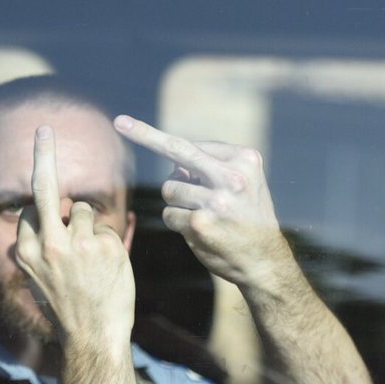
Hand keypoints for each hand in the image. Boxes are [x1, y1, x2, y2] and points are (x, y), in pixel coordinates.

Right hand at [15, 125, 135, 345]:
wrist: (93, 337)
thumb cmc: (69, 309)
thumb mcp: (42, 278)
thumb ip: (42, 246)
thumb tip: (45, 216)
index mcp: (26, 251)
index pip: (31, 211)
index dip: (42, 210)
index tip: (40, 171)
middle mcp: (48, 243)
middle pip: (44, 189)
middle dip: (42, 156)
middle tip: (42, 129)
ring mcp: (77, 243)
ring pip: (82, 211)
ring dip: (89, 228)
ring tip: (92, 263)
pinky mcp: (105, 245)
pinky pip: (106, 227)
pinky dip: (109, 243)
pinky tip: (107, 268)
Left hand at [114, 115, 283, 286]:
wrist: (264, 261)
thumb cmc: (250, 219)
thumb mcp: (246, 184)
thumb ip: (215, 168)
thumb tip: (176, 166)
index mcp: (245, 160)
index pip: (195, 145)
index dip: (167, 143)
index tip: (133, 125)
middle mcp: (232, 176)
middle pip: (177, 150)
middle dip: (145, 134)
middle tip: (120, 122)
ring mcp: (216, 200)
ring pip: (170, 189)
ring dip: (178, 202)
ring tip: (203, 215)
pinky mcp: (201, 223)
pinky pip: (169, 215)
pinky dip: (178, 223)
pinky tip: (200, 231)